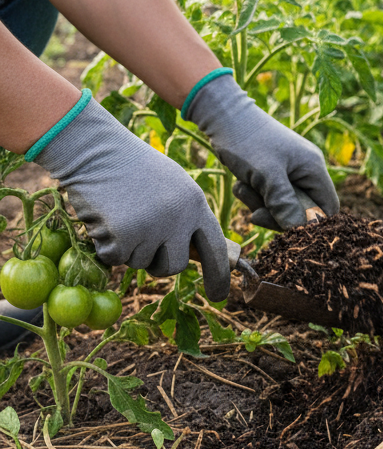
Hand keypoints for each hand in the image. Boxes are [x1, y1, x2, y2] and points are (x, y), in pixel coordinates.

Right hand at [35, 97, 230, 299]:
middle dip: (156, 262)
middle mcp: (180, 219)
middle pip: (174, 267)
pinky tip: (105, 217)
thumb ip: (187, 217)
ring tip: (122, 215)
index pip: (214, 248)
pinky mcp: (123, 237)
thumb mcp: (173, 188)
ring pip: (141, 264)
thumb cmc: (133, 168)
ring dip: (128, 249)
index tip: (219, 297)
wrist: (96, 151)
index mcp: (196, 204)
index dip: (218, 275)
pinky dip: (106, 245)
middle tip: (141, 238)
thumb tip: (198, 252)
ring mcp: (152, 229)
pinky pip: (115, 259)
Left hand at [187, 76, 339, 230]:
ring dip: (261, 204)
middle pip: (302, 210)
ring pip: (282, 205)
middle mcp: (306, 170)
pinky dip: (254, 195)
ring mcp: (289, 171)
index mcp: (314, 168)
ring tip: (244, 188)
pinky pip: (269, 196)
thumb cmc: (247, 141)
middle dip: (277, 213)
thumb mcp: (266, 176)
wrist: (223, 115)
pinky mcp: (272, 172)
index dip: (311, 223)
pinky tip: (241, 183)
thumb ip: (285, 204)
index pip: (328, 208)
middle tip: (256, 212)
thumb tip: (299, 231)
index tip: (285, 226)